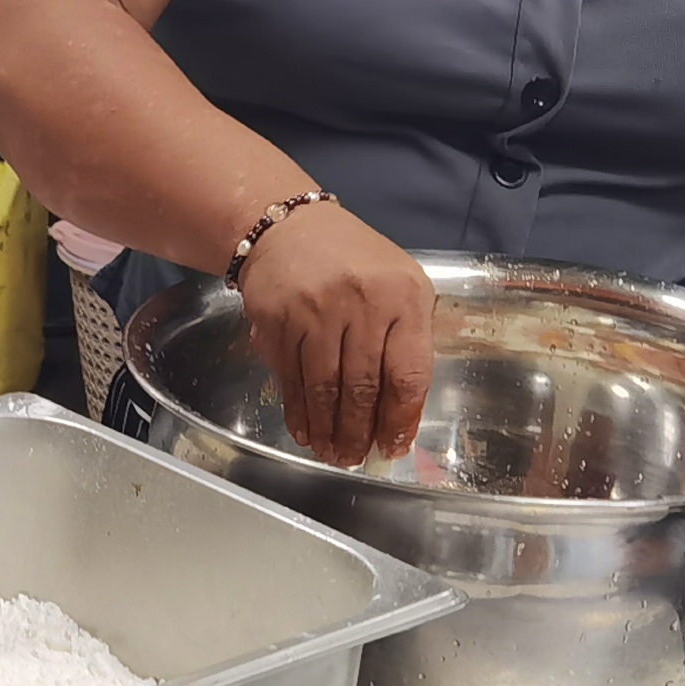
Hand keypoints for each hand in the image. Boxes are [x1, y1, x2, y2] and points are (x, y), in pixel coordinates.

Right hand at [239, 197, 434, 467]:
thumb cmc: (354, 262)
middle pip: (363, 386)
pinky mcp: (276, 318)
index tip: (393, 446)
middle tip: (355, 459)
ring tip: (331, 453)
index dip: (401, 418)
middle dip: (359, 432)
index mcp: (404, 295)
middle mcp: (361, 301)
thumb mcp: (400, 285)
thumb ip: (407, 339)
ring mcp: (315, 310)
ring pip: (324, 387)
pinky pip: (290, 377)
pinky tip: (305, 430)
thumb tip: (399, 414)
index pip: (408, 372)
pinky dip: (297, 411)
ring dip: (327, 429)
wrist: (288, 227)